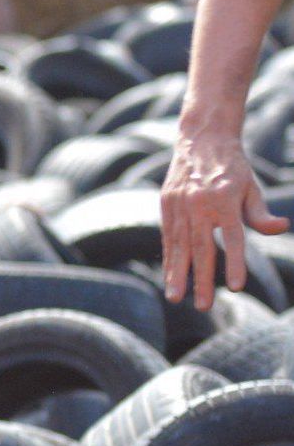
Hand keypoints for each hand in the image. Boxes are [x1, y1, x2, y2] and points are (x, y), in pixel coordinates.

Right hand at [161, 130, 288, 309]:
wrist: (202, 138)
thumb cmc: (233, 166)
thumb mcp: (252, 187)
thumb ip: (260, 213)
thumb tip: (280, 227)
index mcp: (225, 199)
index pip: (231, 238)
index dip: (234, 263)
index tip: (235, 287)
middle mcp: (199, 203)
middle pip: (201, 248)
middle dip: (200, 279)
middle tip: (202, 307)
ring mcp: (179, 204)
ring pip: (179, 246)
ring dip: (177, 274)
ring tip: (176, 297)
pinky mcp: (167, 204)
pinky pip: (169, 236)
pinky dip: (169, 257)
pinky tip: (170, 275)